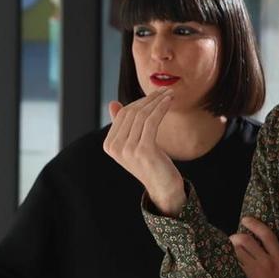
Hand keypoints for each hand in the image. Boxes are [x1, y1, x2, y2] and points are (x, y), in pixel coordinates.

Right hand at [102, 96, 185, 214]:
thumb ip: (122, 125)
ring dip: (157, 101)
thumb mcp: (133, 143)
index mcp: (109, 145)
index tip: (155, 94)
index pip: (123, 114)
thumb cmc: (150, 163)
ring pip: (143, 115)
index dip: (139, 101)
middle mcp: (115, 148)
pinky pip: (152, 121)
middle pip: (132, 113)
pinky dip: (161, 109)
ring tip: (169, 94)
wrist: (163, 186)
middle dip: (149, 99)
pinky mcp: (143, 150)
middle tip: (165, 90)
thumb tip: (112, 103)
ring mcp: (128, 150)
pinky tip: (169, 102)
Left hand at [230, 217, 278, 277]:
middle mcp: (268, 261)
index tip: (246, 219)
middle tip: (234, 236)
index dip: (256, 225)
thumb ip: (273, 254)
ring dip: (234, 246)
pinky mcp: (248, 275)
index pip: (268, 235)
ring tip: (234, 245)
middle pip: (248, 241)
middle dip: (238, 236)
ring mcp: (256, 268)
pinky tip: (236, 256)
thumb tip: (257, 239)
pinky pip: (238, 261)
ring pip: (240, 250)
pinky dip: (236, 256)